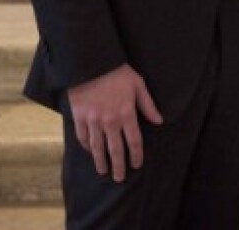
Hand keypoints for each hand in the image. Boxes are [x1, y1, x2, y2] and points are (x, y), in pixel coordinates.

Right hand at [67, 64, 162, 181]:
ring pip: (97, 147)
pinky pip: (82, 137)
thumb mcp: (138, 85)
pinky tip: (90, 152)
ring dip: (100, 161)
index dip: (136, 155)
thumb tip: (159, 121)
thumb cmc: (118, 72)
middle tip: (119, 178)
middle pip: (115, 149)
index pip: (134, 141)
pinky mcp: (79, 117)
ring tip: (103, 171)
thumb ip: (148, 105)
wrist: (92, 62)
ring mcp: (93, 120)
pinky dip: (86, 146)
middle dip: (118, 165)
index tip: (137, 165)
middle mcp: (110, 121)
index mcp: (126, 114)